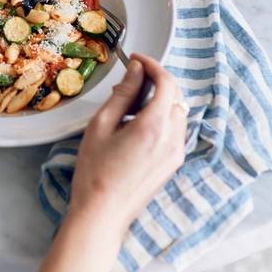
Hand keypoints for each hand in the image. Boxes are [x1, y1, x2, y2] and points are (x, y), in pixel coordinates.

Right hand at [68, 54, 186, 233]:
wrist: (102, 212)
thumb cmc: (95, 171)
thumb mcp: (102, 124)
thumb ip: (123, 93)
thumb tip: (136, 70)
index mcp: (154, 125)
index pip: (166, 82)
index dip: (152, 65)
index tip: (136, 59)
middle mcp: (172, 138)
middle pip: (174, 95)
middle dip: (154, 82)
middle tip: (128, 81)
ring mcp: (176, 152)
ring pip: (176, 112)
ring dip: (158, 100)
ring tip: (127, 105)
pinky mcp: (173, 163)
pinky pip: (174, 129)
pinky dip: (161, 118)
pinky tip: (136, 125)